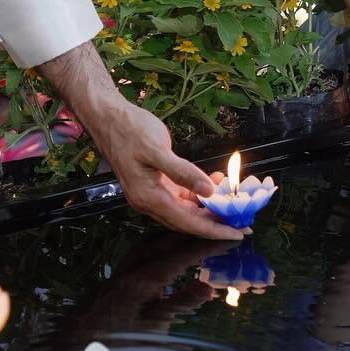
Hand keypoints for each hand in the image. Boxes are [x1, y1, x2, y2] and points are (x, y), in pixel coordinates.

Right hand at [92, 97, 243, 240]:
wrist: (107, 117)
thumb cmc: (129, 130)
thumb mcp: (157, 149)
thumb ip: (183, 172)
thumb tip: (208, 190)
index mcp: (149, 198)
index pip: (187, 222)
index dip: (214, 229)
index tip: (237, 233)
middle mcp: (149, 201)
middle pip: (187, 221)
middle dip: (215, 222)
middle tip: (242, 222)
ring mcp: (151, 193)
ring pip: (185, 209)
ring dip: (208, 207)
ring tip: (232, 199)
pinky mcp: (154, 183)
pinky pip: (180, 196)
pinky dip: (198, 193)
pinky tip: (214, 182)